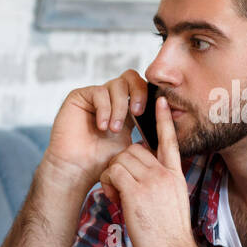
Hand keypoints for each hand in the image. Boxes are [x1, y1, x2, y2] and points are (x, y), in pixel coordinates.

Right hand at [43, 69, 148, 188]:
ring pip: (117, 84)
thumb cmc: (102, 162)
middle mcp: (110, 99)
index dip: (149, 94)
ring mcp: (94, 96)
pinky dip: (104, 109)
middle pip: (131, 77)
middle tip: (138, 112)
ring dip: (119, 107)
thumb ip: (147, 130)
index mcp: (125, 107)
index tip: (153, 110)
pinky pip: (99, 92)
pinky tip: (102, 126)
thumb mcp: (133, 145)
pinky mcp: (79, 96)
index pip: (141, 87)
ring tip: (113, 129)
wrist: (78, 170)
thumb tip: (169, 115)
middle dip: (139, 93)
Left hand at [98, 96, 198, 246]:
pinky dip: (107, 183)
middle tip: (118, 187)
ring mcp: (152, 180)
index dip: (163, 120)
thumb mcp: (171, 202)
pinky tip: (113, 199)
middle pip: (133, 150)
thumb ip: (159, 185)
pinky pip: (112, 172)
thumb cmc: (168, 235)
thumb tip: (141, 181)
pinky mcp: (136, 191)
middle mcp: (165, 173)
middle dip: (120, 164)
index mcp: (175, 175)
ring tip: (115, 195)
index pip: (170, 140)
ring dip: (111, 175)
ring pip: (120, 159)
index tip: (160, 100)